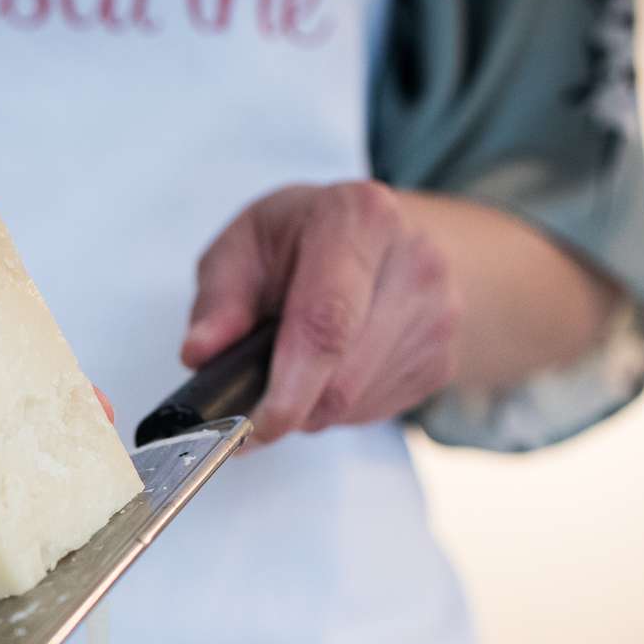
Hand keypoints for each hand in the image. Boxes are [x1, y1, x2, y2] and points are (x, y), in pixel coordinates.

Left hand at [183, 182, 460, 443]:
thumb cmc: (307, 238)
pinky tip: (329, 367)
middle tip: (251, 401)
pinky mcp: (443, 360)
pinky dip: (337, 407)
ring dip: (309, 406)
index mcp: (360, 218)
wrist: (391, 238)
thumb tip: (200, 353)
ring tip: (292, 362)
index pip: (328, 320)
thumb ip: (219, 297)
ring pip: (356, 403)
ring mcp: (438, 316)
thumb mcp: (247, 242)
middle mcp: (415, 262)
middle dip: (288, 404)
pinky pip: (375, 411)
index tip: (253, 425)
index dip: (288, 386)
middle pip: (344, 377)